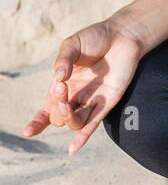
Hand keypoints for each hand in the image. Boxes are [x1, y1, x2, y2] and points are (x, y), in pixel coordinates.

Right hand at [22, 20, 145, 154]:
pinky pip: (93, 124)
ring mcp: (91, 100)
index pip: (47, 109)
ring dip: (66, 116)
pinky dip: (82, 137)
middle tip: (62, 87)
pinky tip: (72, 149)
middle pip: (59, 117)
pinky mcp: (107, 102)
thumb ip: (63, 61)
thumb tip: (59, 78)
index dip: (37, 122)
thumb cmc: (96, 38)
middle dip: (55, 107)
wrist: (123, 35)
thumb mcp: (72, 45)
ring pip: (74, 123)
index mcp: (63, 85)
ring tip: (65, 101)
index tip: (28, 132)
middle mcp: (76, 96)